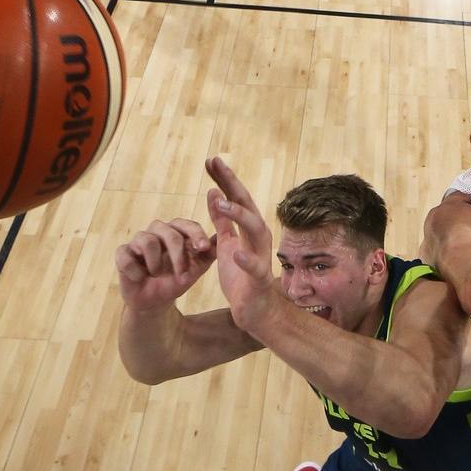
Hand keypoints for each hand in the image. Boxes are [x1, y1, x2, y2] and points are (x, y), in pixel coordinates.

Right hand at [115, 218, 215, 311]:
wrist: (156, 301)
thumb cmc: (177, 279)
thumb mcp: (197, 267)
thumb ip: (210, 251)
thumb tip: (227, 233)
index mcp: (176, 231)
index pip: (186, 225)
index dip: (195, 234)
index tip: (202, 248)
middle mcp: (156, 231)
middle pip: (168, 231)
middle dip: (177, 254)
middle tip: (182, 273)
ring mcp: (137, 241)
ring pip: (147, 240)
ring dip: (156, 263)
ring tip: (157, 274)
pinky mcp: (122, 254)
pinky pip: (126, 256)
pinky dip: (136, 270)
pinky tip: (141, 277)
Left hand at [205, 156, 276, 329]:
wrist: (253, 309)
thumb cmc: (241, 276)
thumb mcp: (226, 243)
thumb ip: (222, 220)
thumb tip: (213, 192)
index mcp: (249, 228)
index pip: (236, 197)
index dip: (224, 179)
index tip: (210, 160)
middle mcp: (259, 236)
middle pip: (247, 204)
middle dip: (232, 184)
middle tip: (216, 165)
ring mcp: (261, 255)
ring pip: (255, 229)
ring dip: (239, 215)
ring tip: (222, 204)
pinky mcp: (259, 278)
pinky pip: (255, 266)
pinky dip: (247, 259)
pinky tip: (236, 253)